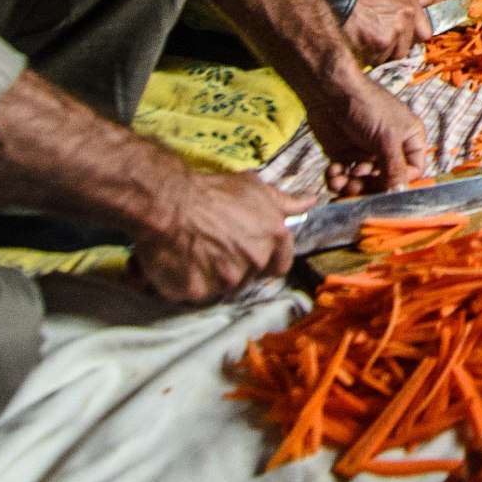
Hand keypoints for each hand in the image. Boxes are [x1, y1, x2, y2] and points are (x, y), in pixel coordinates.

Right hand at [132, 171, 299, 302]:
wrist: (171, 202)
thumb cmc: (215, 191)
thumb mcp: (255, 188)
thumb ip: (284, 201)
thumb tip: (310, 202)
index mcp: (274, 238)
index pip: (280, 265)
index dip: (265, 260)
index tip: (248, 252)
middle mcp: (255, 262)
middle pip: (249, 276)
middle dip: (235, 265)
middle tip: (214, 246)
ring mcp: (227, 280)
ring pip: (222, 287)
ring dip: (210, 276)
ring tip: (194, 252)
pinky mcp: (199, 292)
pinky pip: (194, 293)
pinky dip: (186, 282)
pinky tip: (178, 262)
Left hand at [305, 69, 430, 196]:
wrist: (331, 92)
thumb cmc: (367, 106)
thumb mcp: (387, 138)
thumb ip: (395, 168)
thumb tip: (400, 193)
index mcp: (409, 140)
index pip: (412, 172)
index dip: (399, 182)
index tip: (384, 188)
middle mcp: (390, 149)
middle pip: (386, 181)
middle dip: (369, 186)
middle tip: (355, 185)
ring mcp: (367, 153)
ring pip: (363, 183)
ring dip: (350, 185)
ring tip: (340, 180)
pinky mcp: (346, 155)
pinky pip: (344, 177)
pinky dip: (337, 178)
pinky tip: (332, 171)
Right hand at [341, 0, 430, 62]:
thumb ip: (413, 1)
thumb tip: (431, 0)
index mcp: (411, 5)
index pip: (425, 34)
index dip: (412, 38)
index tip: (402, 39)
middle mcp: (407, 18)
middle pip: (408, 48)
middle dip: (395, 47)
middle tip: (378, 37)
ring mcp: (396, 30)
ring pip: (393, 55)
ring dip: (381, 53)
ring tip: (368, 37)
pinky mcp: (382, 42)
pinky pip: (379, 59)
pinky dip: (369, 56)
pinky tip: (361, 42)